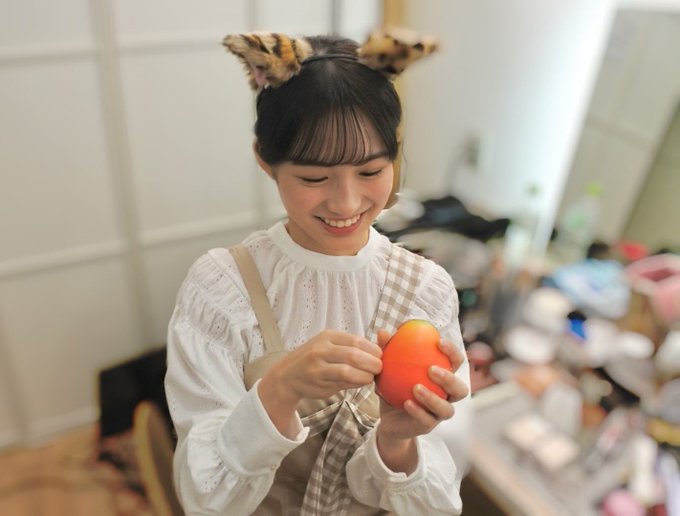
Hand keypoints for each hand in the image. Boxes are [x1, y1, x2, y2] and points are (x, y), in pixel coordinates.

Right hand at [262, 330, 382, 407]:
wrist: (288, 375)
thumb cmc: (316, 359)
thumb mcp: (330, 344)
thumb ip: (351, 347)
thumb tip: (380, 351)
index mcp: (328, 336)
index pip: (356, 340)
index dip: (373, 349)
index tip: (381, 355)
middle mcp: (321, 349)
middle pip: (353, 355)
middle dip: (371, 363)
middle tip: (380, 368)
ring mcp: (317, 367)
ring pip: (347, 371)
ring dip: (364, 376)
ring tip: (371, 377)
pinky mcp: (317, 382)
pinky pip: (341, 384)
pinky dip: (354, 384)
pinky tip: (358, 383)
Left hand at [376, 329, 467, 442]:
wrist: (389, 418)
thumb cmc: (396, 388)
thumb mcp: (390, 368)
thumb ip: (389, 350)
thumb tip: (382, 332)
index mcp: (444, 377)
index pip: (456, 362)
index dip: (453, 352)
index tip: (439, 341)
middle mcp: (447, 396)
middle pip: (460, 388)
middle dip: (449, 378)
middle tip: (431, 369)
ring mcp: (439, 413)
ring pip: (446, 408)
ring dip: (433, 398)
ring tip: (416, 388)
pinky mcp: (428, 427)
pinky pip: (427, 420)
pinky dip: (418, 411)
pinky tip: (406, 402)